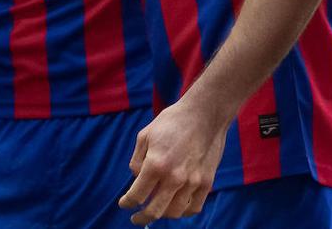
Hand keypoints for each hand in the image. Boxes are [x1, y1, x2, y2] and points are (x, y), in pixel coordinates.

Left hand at [119, 98, 230, 224]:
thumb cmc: (173, 121)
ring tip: (157, 209)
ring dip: (162, 214)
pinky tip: (176, 207)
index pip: (136, 196)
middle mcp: (174, 177)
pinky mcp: (207, 182)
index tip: (124, 204)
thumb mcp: (145, 135)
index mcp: (156, 164)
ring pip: (174, 212)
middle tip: (136, 218)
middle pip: (154, 211)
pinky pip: (194, 208)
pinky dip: (183, 212)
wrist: (205, 113)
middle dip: (141, 218)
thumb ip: (137, 160)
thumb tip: (137, 178)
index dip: (127, 203)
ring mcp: (192, 182)